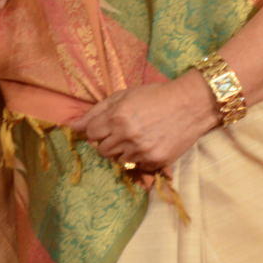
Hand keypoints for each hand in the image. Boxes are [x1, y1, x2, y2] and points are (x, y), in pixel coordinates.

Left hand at [71, 79, 218, 173]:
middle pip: (102, 150)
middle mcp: (127, 136)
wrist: (190, 104)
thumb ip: (97, 111)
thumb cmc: (155, 96)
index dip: (98, 130)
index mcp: (117, 117)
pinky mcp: (155, 161)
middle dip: (108, 142)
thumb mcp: (124, 95)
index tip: (107, 126)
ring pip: (119, 160)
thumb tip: (73, 125)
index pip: (91, 134)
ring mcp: (142, 151)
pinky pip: (137, 166)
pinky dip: (140, 158)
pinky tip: (149, 144)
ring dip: (123, 151)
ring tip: (138, 137)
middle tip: (123, 132)